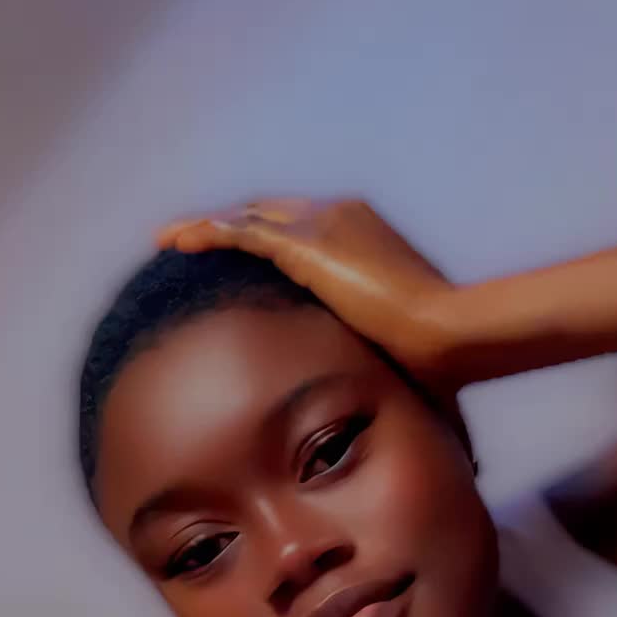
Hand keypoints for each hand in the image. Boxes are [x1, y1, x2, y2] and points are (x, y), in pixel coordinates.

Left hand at [157, 197, 454, 378]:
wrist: (448, 331)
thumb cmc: (437, 349)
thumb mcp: (396, 337)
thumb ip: (380, 346)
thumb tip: (406, 406)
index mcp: (361, 228)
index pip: (297, 223)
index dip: (263, 234)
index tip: (237, 251)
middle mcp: (338, 214)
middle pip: (265, 211)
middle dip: (227, 223)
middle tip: (190, 239)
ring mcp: (322, 224)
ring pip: (245, 217)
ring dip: (205, 226)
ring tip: (168, 239)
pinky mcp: (306, 245)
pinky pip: (240, 233)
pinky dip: (206, 233)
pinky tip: (177, 243)